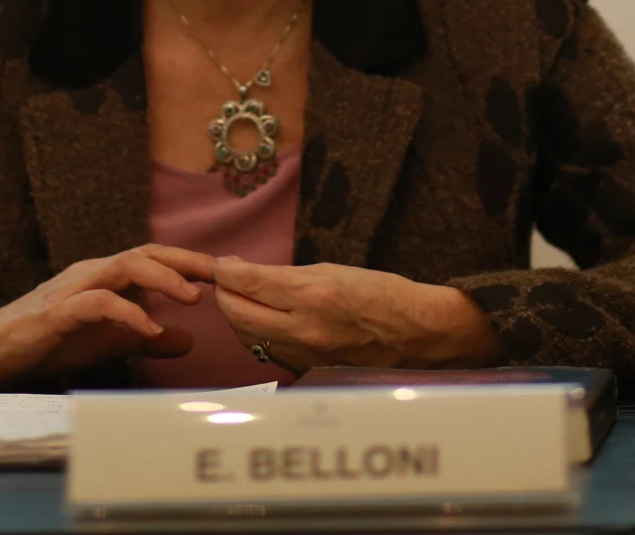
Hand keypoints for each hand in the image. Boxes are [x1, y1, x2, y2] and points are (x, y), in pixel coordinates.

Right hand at [0, 244, 220, 388]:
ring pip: (124, 268)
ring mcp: (72, 289)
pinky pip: (98, 304)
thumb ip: (141, 339)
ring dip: (162, 279)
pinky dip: (128, 313)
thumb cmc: (43, 341)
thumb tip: (186, 340)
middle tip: (222, 273)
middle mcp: (90, 274)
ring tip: (193, 296)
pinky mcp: (56, 312)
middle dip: (186, 261)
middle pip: (144, 253)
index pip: (152, 259)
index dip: (188, 262)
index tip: (226, 272)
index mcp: (102, 277)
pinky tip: (150, 330)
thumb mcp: (103, 343)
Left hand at [208, 257, 506, 373]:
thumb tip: (243, 272)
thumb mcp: (332, 270)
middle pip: (237, 314)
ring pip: (247, 336)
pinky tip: (261, 320)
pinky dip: (256, 334)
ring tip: (241, 297)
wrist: (414, 332)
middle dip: (223, 294)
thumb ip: (284, 275)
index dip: (226, 271)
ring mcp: (304, 354)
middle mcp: (304, 328)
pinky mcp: (306, 370)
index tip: (220, 264)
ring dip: (236, 315)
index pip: (247, 283)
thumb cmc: (378, 292)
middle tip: (225, 279)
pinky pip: (267, 352)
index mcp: (312, 294)